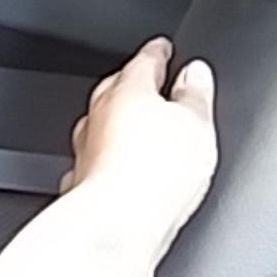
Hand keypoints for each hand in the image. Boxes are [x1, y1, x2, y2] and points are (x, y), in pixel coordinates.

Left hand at [61, 37, 218, 262]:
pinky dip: (107, 159)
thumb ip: (195, 95)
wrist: (115, 228)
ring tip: (138, 129)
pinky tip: (118, 170)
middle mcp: (99, 116)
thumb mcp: (196, 124)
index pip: (144, 61)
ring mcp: (85, 152)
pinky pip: (95, 161)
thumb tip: (194, 72)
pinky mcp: (81, 186)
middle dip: (133, 84)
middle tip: (152, 83)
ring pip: (101, 125)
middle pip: (116, 89)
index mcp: (128, 91)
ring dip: (117, 122)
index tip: (163, 47)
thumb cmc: (154, 175)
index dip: (158, 52)